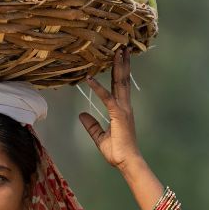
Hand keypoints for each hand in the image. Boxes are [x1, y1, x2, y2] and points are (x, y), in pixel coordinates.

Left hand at [79, 48, 142, 169]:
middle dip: (122, 63)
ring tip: (117, 52)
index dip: (118, 72)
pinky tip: (89, 79)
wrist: (127, 162)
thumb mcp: (99, 136)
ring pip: (119, 84)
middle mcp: (124, 106)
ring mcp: (123, 110)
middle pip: (122, 80)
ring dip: (118, 67)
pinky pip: (107, 99)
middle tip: (122, 47)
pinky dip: (98, 88)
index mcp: (121, 110)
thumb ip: (91, 125)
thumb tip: (82, 114)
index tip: (118, 58)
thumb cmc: (117, 151)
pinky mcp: (118, 116)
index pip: (119, 86)